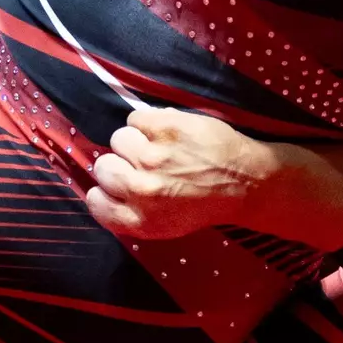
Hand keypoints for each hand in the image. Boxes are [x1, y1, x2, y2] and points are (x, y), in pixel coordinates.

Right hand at [86, 107, 277, 240]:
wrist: (245, 181)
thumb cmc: (205, 204)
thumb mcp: (166, 225)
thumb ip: (132, 213)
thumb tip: (103, 190)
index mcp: (141, 221)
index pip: (96, 203)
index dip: (104, 191)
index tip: (119, 186)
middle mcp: (143, 191)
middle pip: (104, 167)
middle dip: (120, 162)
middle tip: (145, 164)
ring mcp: (154, 157)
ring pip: (119, 139)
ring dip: (137, 140)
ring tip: (162, 147)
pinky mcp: (166, 128)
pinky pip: (136, 118)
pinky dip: (150, 122)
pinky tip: (169, 133)